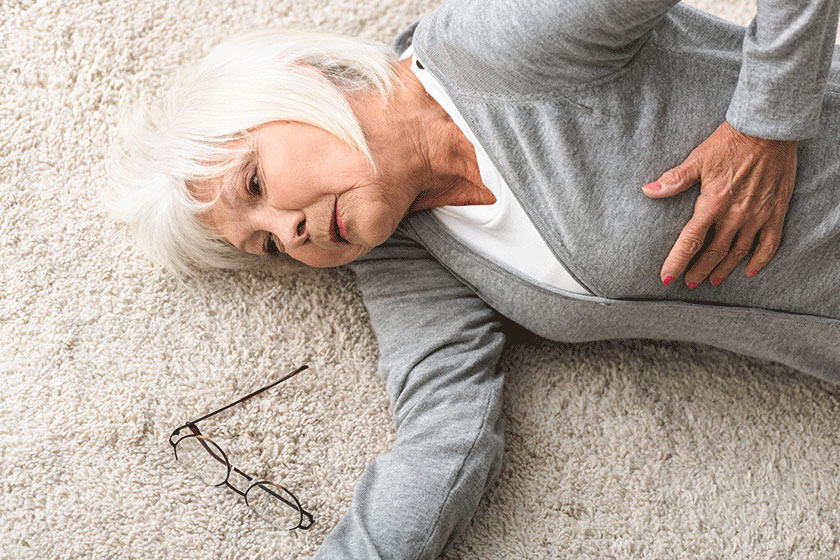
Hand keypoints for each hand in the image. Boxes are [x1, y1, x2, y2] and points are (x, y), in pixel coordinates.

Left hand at [642, 120, 796, 288]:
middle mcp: (735, 214)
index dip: (677, 261)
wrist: (769, 128)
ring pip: (739, 252)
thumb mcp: (698, 158)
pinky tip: (750, 270)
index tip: (667, 278)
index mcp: (713, 203)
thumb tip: (648, 191)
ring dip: (724, 269)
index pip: (690, 241)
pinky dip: (760, 259)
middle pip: (713, 252)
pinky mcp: (776, 211)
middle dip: (699, 270)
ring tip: (713, 280)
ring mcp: (758, 215)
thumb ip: (675, 180)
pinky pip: (770, 243)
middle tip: (689, 283)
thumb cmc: (730, 141)